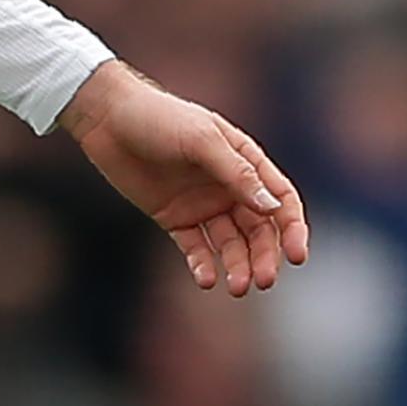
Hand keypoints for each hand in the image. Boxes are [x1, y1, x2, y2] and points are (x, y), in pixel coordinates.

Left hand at [59, 61, 308, 297]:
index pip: (280, 199)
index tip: (298, 256)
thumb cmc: (160, 119)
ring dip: (237, 265)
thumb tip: (274, 207)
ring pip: (230, 243)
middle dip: (265, 255)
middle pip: (258, 228)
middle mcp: (228, 185)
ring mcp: (202, 204)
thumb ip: (237, 174)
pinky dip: (203, 265)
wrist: (108, 120)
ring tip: (235, 286)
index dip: (293, 228)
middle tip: (264, 281)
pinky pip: (195, 248)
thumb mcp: (202, 141)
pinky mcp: (174, 219)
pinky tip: (206, 279)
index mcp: (244, 160)